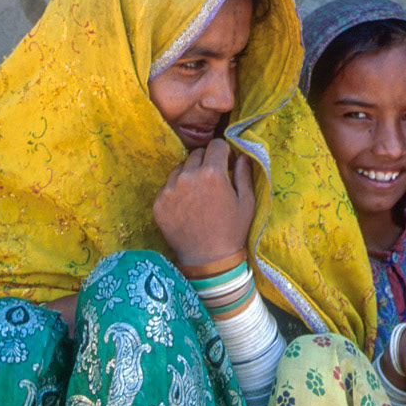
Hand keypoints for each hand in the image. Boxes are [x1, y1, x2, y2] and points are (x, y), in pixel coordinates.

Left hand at [152, 138, 256, 267]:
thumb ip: (244, 174)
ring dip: (189, 175)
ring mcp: (170, 189)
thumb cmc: (232, 231)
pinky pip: (168, 186)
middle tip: (212, 181)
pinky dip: (176, 191)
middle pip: (196, 154)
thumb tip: (242, 154)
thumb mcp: (247, 202)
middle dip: (206, 162)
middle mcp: (188, 177)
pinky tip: (186, 207)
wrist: (207, 260)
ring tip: (197, 195)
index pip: (216, 145)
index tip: (226, 163)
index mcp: (212, 173)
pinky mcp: (158, 202)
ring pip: (180, 168)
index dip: (224, 152)